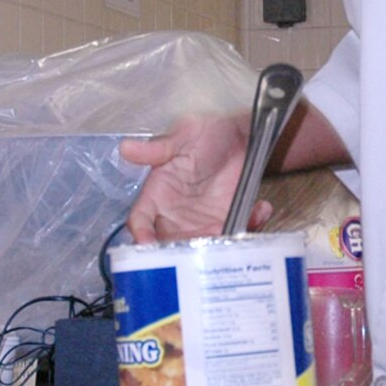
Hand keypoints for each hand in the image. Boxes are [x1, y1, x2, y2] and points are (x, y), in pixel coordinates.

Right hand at [120, 113, 265, 242]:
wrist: (238, 132)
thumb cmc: (204, 131)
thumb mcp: (181, 137)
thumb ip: (156, 148)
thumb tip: (126, 148)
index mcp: (157, 194)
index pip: (140, 220)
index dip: (141, 235)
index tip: (147, 245)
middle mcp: (175, 214)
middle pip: (170, 244)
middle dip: (182, 253)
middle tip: (199, 250)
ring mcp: (202, 220)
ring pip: (203, 248)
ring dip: (218, 246)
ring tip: (236, 228)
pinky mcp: (228, 220)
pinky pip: (235, 235)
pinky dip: (249, 227)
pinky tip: (260, 209)